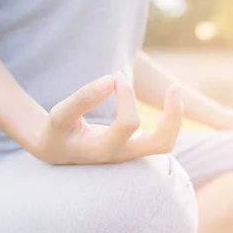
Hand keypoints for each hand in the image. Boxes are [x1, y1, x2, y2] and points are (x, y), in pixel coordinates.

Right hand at [32, 72, 182, 164]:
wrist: (57, 150)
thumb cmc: (58, 131)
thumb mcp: (59, 115)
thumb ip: (82, 98)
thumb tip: (109, 80)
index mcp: (102, 151)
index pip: (128, 123)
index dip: (126, 95)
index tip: (114, 77)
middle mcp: (122, 155)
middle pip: (161, 144)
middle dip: (172, 116)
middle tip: (174, 86)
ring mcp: (131, 153)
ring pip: (166, 143)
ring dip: (175, 117)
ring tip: (174, 90)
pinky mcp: (136, 146)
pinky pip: (162, 136)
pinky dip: (169, 117)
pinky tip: (168, 98)